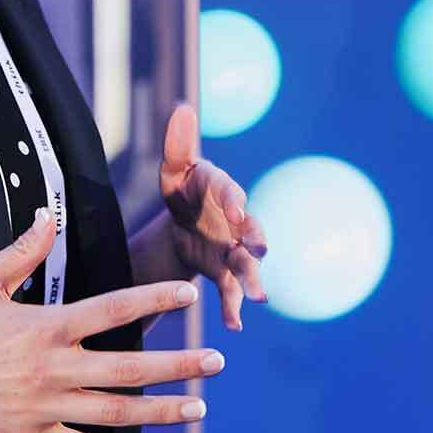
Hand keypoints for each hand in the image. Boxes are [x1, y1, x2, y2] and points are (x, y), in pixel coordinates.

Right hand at [0, 208, 226, 432]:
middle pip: (129, 367)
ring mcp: (43, 408)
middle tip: (216, 363)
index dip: (155, 299)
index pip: (113, 309)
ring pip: (116, 412)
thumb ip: (21, 250)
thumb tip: (48, 215)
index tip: (189, 294)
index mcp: (44, 327)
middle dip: (178, 365)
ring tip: (198, 408)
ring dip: (162, 410)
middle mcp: (51, 369)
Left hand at [158, 103, 267, 329]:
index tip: (236, 210)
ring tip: (257, 298)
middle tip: (258, 252)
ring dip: (252, 280)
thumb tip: (182, 107)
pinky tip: (233, 326)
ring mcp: (234, 248)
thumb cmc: (183, 189)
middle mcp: (237, 221)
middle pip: (251, 231)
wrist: (184, 223)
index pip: (230, 192)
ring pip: (247, 265)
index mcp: (223, 190)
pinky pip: (230, 291)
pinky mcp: (224, 272)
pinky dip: (232, 308)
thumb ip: (178, 143)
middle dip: (256, 241)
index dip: (234, 199)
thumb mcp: (174, 168)